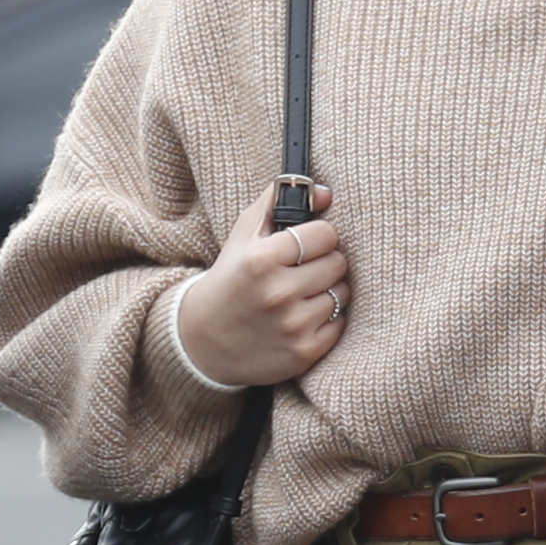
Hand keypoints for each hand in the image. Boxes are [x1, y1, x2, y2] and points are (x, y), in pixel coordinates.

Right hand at [173, 182, 347, 386]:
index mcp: (262, 259)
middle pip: (338, 263)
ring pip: (342, 294)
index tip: (307, 244)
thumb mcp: (243, 235)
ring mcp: (293, 325)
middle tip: (304, 271)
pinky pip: (340, 324)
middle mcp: (278, 292)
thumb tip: (327, 193)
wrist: (203, 341)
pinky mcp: (304, 352)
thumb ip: (277, 201)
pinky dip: (327, 320)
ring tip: (302, 295)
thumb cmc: (230, 279)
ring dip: (328, 292)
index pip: (326, 234)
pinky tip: (303, 318)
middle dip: (325, 263)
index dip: (319, 237)